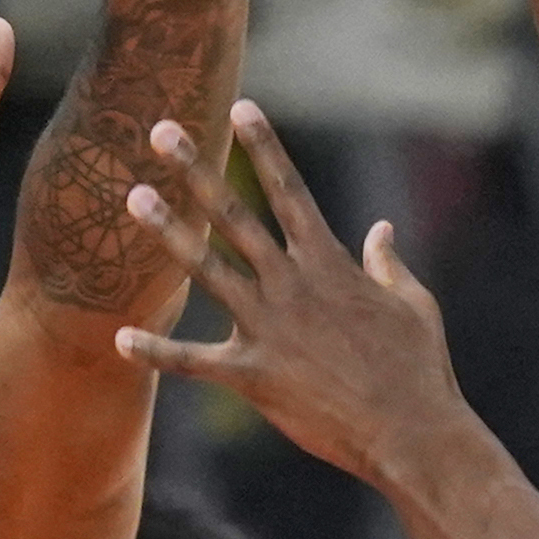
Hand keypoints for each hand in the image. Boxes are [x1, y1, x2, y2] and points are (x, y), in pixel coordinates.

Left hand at [111, 102, 464, 480]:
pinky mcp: (253, 375)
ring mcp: (269, 328)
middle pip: (235, 215)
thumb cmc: (419, 369)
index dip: (264, 146)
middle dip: (196, 169)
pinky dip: (156, 352)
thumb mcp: (415, 305)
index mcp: (331, 264)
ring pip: (206, 269)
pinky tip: (119, 339)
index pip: (291, 190)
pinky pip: (193, 361)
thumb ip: (390, 264)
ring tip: (131, 199)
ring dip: (167, 232)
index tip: (241, 107)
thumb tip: (381, 229)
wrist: (411, 431)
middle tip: (162, 132)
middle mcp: (292, 285)